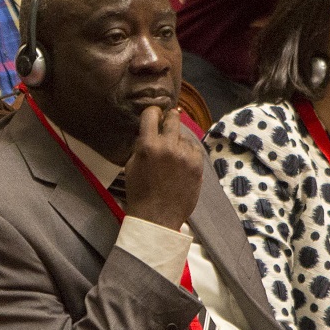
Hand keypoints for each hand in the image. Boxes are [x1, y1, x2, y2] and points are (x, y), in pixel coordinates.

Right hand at [123, 103, 204, 229]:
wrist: (157, 216)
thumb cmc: (140, 192)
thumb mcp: (131, 165)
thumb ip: (141, 145)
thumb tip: (150, 130)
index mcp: (148, 145)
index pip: (151, 114)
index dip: (152, 113)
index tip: (154, 115)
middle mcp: (168, 146)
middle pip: (173, 118)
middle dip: (169, 119)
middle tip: (168, 124)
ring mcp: (185, 155)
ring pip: (184, 135)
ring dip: (178, 141)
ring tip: (173, 155)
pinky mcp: (197, 165)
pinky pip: (194, 149)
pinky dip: (188, 152)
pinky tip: (181, 163)